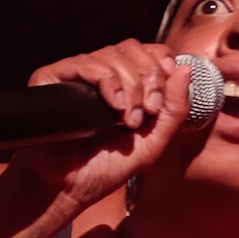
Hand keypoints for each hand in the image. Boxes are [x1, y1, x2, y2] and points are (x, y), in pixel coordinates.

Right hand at [10, 40, 194, 213]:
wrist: (70, 188)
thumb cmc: (105, 169)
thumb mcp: (153, 143)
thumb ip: (174, 110)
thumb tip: (185, 68)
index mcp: (126, 85)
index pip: (150, 52)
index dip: (162, 65)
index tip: (162, 97)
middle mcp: (102, 74)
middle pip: (134, 48)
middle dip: (149, 77)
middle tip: (148, 110)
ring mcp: (77, 74)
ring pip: (113, 54)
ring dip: (130, 86)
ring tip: (128, 119)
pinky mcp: (53, 78)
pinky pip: (86, 62)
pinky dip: (108, 82)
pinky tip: (114, 107)